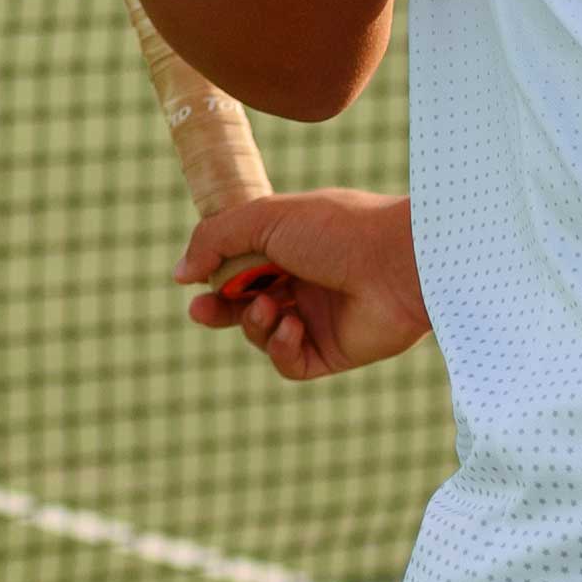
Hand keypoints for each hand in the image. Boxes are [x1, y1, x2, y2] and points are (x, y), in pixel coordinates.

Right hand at [179, 188, 427, 381]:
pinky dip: (281, 348)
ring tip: (272, 307)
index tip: (192, 281)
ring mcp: (319, 318)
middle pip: (244, 304)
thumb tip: (180, 273)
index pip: (240, 266)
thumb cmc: (338, 230)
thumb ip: (215, 239)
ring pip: (263, 334)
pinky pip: (290, 362)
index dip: (213, 276)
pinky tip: (292, 327)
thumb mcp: (266, 218)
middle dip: (219, 309)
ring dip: (255, 323)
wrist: (401, 264)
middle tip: (201, 310)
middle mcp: (304, 282)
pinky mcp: (333, 352)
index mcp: (292, 245)